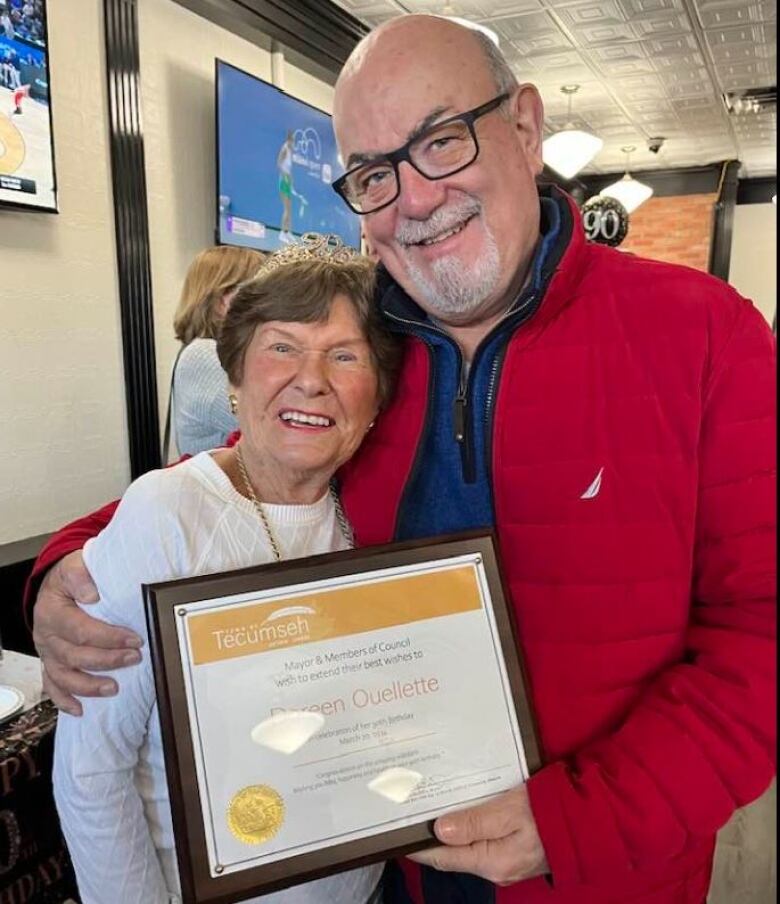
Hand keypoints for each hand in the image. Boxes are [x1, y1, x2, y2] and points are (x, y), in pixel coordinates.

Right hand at [32, 550, 142, 715]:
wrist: (55, 585)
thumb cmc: (70, 577)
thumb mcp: (74, 565)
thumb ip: (81, 575)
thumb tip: (92, 594)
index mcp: (52, 612)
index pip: (80, 630)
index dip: (108, 637)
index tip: (134, 640)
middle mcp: (46, 635)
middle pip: (75, 655)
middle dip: (107, 660)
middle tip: (134, 658)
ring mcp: (47, 652)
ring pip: (64, 676)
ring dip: (89, 685)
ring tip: (113, 688)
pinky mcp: (50, 663)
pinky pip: (52, 686)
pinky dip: (64, 700)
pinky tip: (80, 709)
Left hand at [408, 786, 548, 886]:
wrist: (590, 820)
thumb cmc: (551, 811)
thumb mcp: (511, 811)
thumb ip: (475, 822)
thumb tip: (439, 830)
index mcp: (492, 861)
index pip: (442, 857)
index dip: (417, 846)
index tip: (396, 831)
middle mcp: (495, 868)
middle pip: (452, 854)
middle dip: (429, 835)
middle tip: (408, 811)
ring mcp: (505, 861)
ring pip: (465, 846)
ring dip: (447, 829)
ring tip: (426, 807)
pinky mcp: (513, 850)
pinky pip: (481, 840)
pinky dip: (465, 826)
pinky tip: (459, 810)